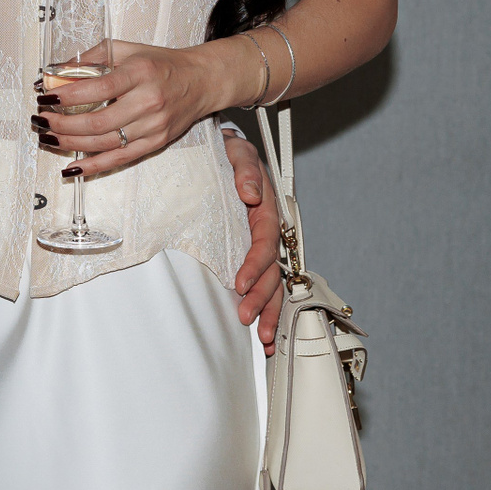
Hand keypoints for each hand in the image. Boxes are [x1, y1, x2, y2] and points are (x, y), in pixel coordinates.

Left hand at [34, 36, 247, 176]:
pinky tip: (72, 167)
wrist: (202, 80)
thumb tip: (55, 72)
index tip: (44, 96)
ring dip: (71, 144)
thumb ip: (92, 58)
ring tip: (48, 138)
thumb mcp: (126, 49)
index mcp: (140, 73)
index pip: (99, 88)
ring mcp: (154, 126)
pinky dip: (94, 166)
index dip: (68, 95)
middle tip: (41, 120)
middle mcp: (148, 101)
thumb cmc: (160, 62)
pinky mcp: (156, 143)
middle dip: (63, 124)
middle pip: (98, 121)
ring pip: (106, 143)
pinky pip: (121, 159)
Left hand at [223, 130, 282, 354]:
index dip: (254, 265)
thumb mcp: (236, 152)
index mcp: (266, 209)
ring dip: (270, 310)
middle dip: (263, 298)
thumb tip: (250, 192)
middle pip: (272, 271)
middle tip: (246, 317)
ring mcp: (258, 244)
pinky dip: (264, 304)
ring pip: (272, 282)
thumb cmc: (227, 152)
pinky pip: (260, 281)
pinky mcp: (247, 252)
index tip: (239, 283)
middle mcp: (266, 231)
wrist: (218, 152)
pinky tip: (262, 327)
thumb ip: (244, 169)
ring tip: (264, 337)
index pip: (265, 242)